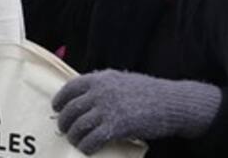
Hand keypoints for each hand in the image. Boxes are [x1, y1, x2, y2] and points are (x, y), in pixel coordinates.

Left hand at [52, 69, 221, 154]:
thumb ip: (103, 87)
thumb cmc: (149, 93)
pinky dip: (86, 146)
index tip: (56, 107)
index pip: (71, 87)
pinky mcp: (116, 126)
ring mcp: (107, 108)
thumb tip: (85, 99)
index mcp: (101, 78)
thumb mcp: (122, 81)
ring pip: (78, 126)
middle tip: (65, 130)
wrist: (171, 103)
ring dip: (74, 136)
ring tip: (76, 141)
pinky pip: (91, 139)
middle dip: (64, 121)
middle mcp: (100, 91)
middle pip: (71, 109)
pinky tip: (87, 149)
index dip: (60, 99)